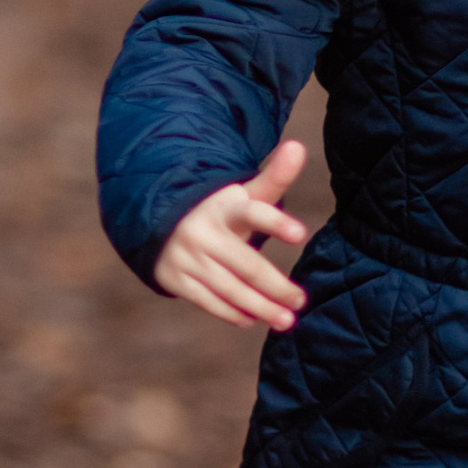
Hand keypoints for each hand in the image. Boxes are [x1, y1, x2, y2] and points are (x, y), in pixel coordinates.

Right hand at [153, 140, 312, 332]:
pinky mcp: (175, 278)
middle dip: (276, 286)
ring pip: (229, 288)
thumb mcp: (245, 194)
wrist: (166, 222)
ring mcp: (187, 257)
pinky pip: (207, 300)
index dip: (276, 222)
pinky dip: (231, 312)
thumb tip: (299, 146)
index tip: (301, 233)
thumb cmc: (223, 212)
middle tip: (300, 301)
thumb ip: (275, 177)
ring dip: (260, 307)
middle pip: (247, 264)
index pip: (254, 212)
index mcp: (226, 208)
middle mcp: (204, 232)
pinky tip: (251, 319)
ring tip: (285, 321)